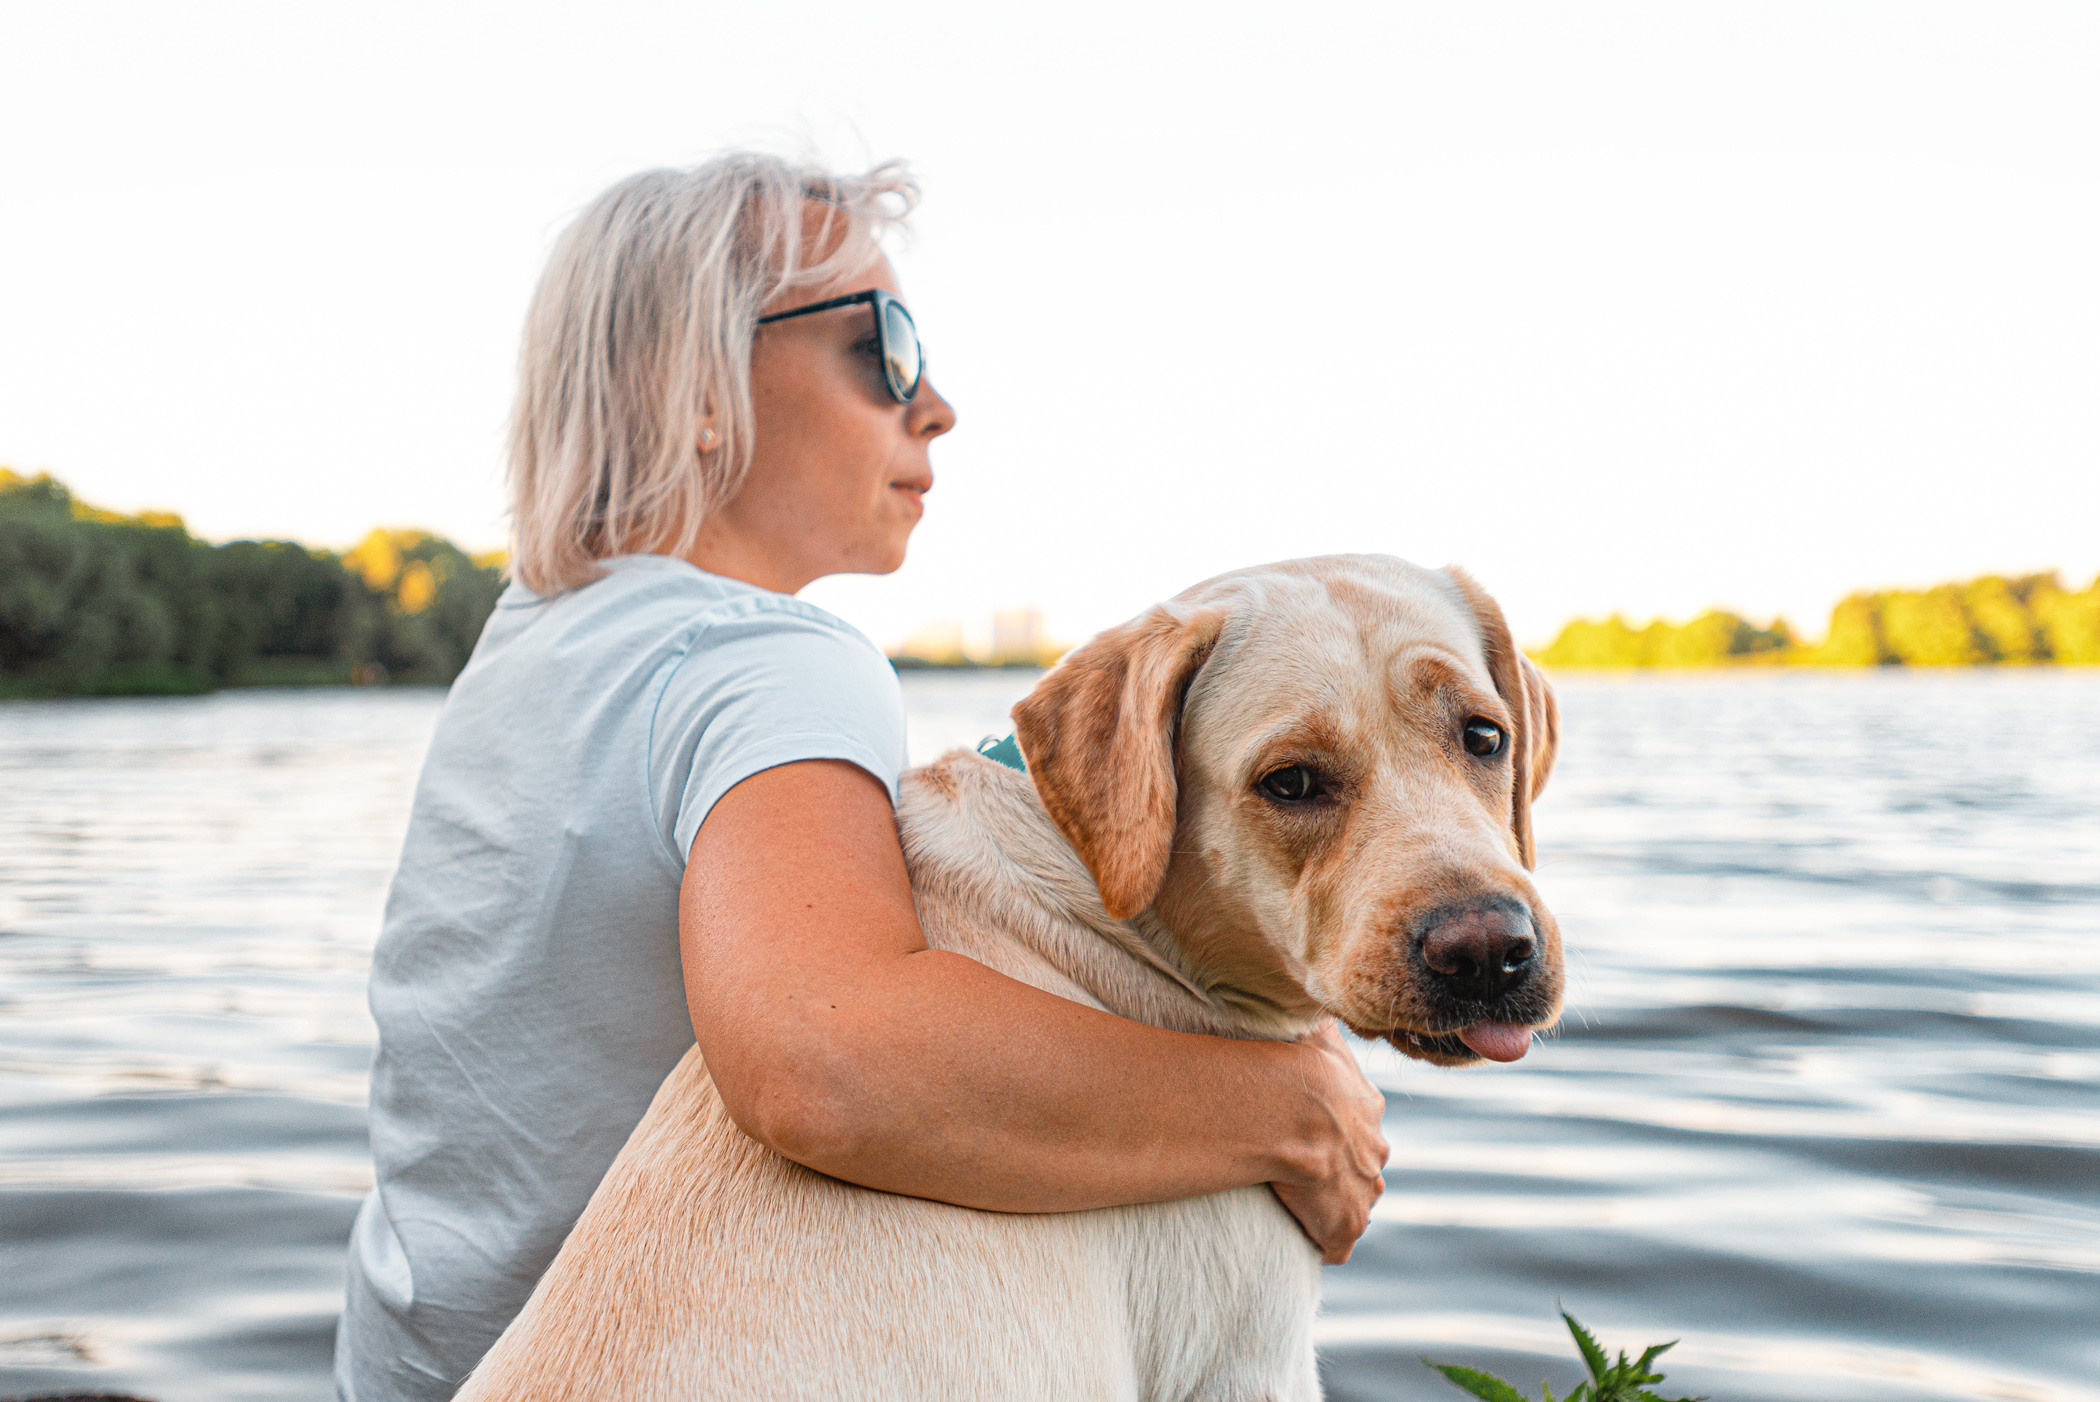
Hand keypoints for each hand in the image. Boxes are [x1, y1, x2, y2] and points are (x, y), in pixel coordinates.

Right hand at [1269, 1021, 1388, 1264]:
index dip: (1338, 1127)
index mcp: (1367, 1109)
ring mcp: (1362, 1192)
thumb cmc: (1297, 1064)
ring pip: (1354, 1202)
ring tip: (1301, 1203)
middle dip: (1342, 1169)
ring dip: (1333, 1205)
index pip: (1361, 1122)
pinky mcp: (1345, 1225)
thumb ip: (1324, 1021)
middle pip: (1363, 1165)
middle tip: (1305, 1168)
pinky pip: (1336, 1241)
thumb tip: (1323, 1002)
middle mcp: (1374, 1152)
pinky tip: (1303, 1235)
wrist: (1292, 1110)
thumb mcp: (1316, 1032)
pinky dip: (1322, 1240)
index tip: (1314, 1129)